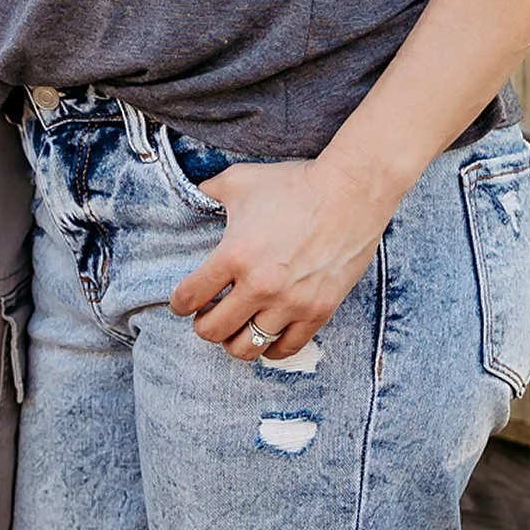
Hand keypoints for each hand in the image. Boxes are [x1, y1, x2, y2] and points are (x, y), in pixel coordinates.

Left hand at [168, 153, 399, 364]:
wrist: (350, 192)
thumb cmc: (293, 184)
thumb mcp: (241, 180)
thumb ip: (209, 191)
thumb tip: (194, 194)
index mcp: (234, 255)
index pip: (190, 297)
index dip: (180, 303)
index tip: (183, 302)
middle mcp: (259, 286)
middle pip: (213, 331)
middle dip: (203, 326)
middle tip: (206, 317)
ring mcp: (290, 303)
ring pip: (247, 347)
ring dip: (234, 341)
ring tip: (235, 330)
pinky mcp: (318, 311)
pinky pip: (286, 349)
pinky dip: (270, 349)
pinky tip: (265, 338)